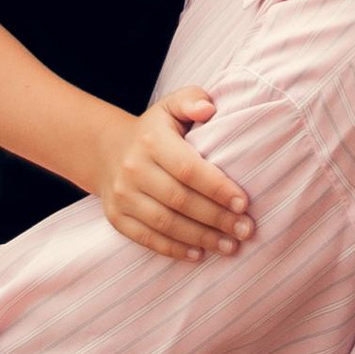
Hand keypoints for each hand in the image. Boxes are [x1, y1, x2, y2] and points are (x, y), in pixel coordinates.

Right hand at [90, 90, 254, 264]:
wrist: (107, 151)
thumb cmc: (155, 131)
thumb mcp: (171, 107)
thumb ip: (192, 99)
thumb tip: (208, 109)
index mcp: (151, 141)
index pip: (188, 169)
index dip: (217, 188)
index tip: (244, 203)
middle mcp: (133, 169)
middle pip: (180, 200)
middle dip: (216, 218)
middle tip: (246, 230)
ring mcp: (122, 195)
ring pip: (165, 223)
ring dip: (201, 238)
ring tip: (230, 246)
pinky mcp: (116, 217)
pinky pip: (146, 239)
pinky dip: (174, 249)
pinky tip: (199, 254)